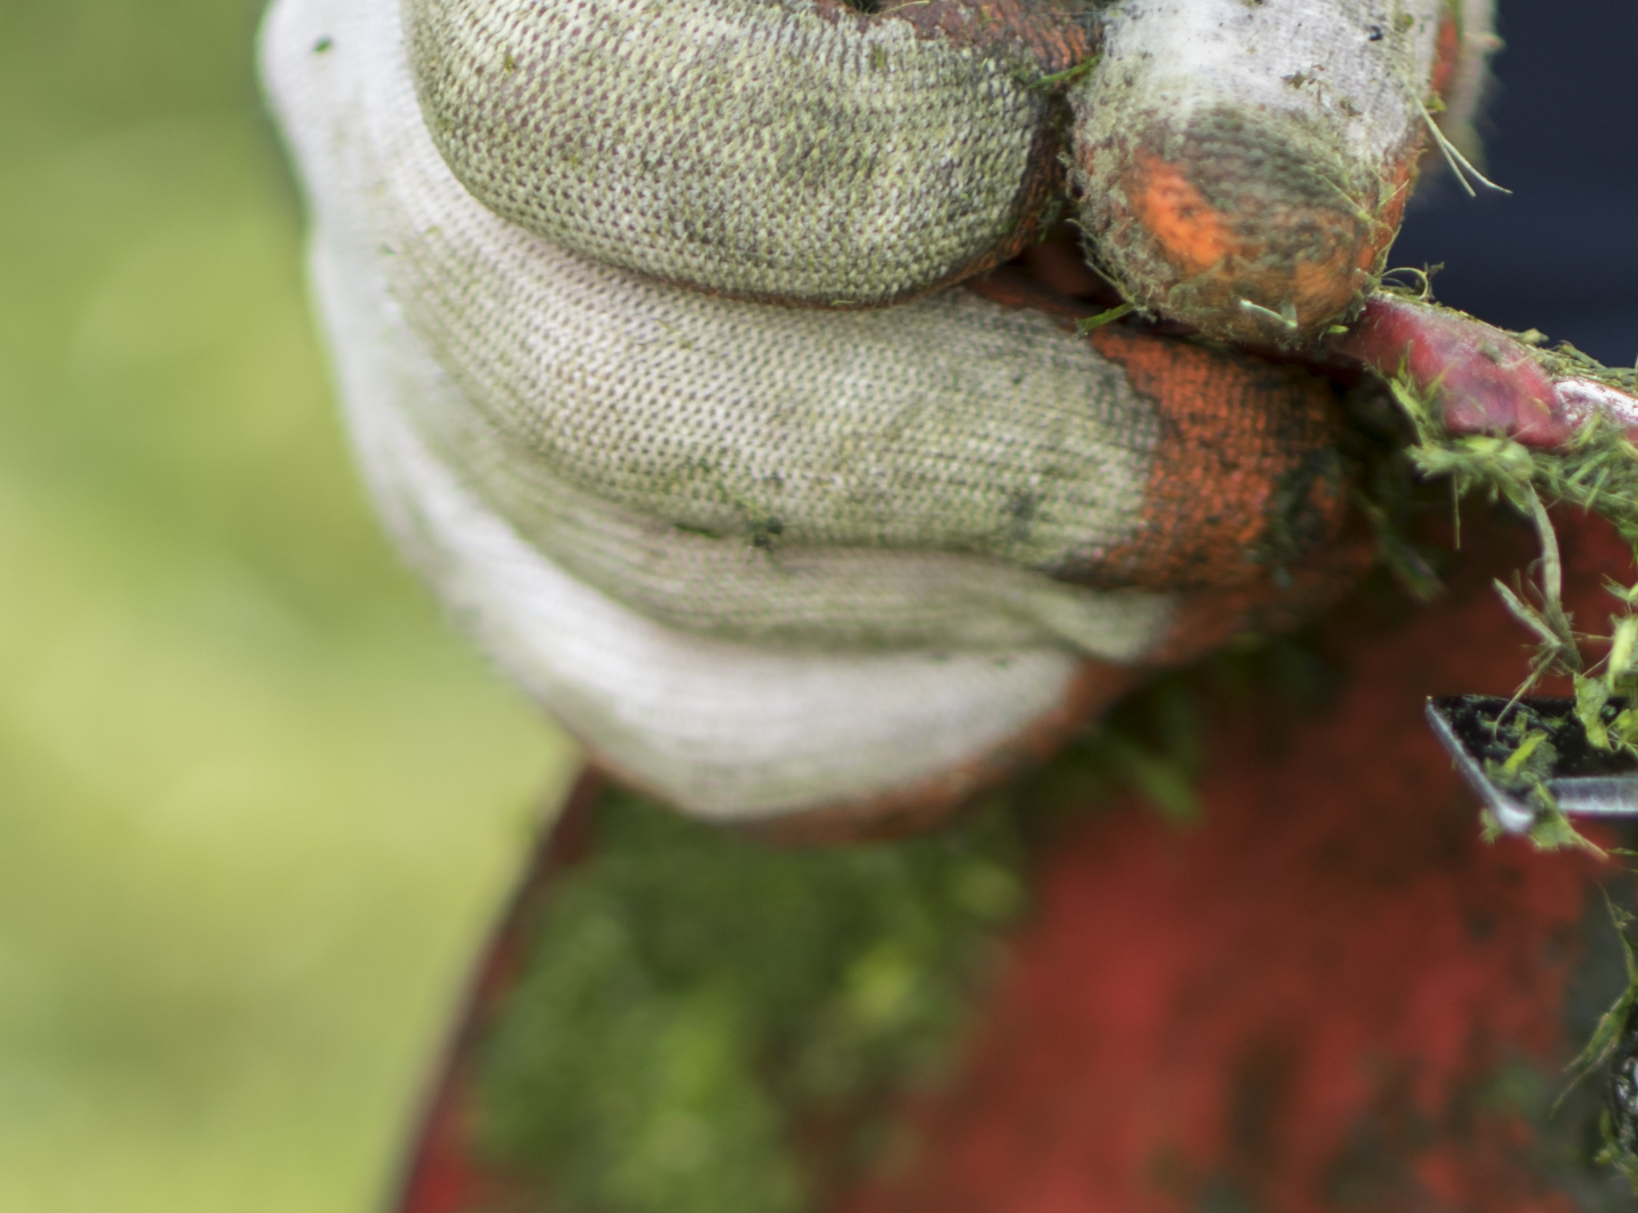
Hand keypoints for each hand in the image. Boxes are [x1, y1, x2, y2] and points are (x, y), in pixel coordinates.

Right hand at [261, 0, 1470, 825]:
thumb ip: (1250, 50)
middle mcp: (380, 139)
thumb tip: (1245, 220)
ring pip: (654, 586)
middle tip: (1257, 455)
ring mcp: (416, 369)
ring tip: (1229, 520)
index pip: (554, 86)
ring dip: (1001, 590)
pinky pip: (690, 722)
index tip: (1051, 158)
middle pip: (601, 392)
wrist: (1022, 59)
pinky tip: (1088, 632)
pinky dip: (930, 705)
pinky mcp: (515, 561)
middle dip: (986, 457)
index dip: (829, 160)